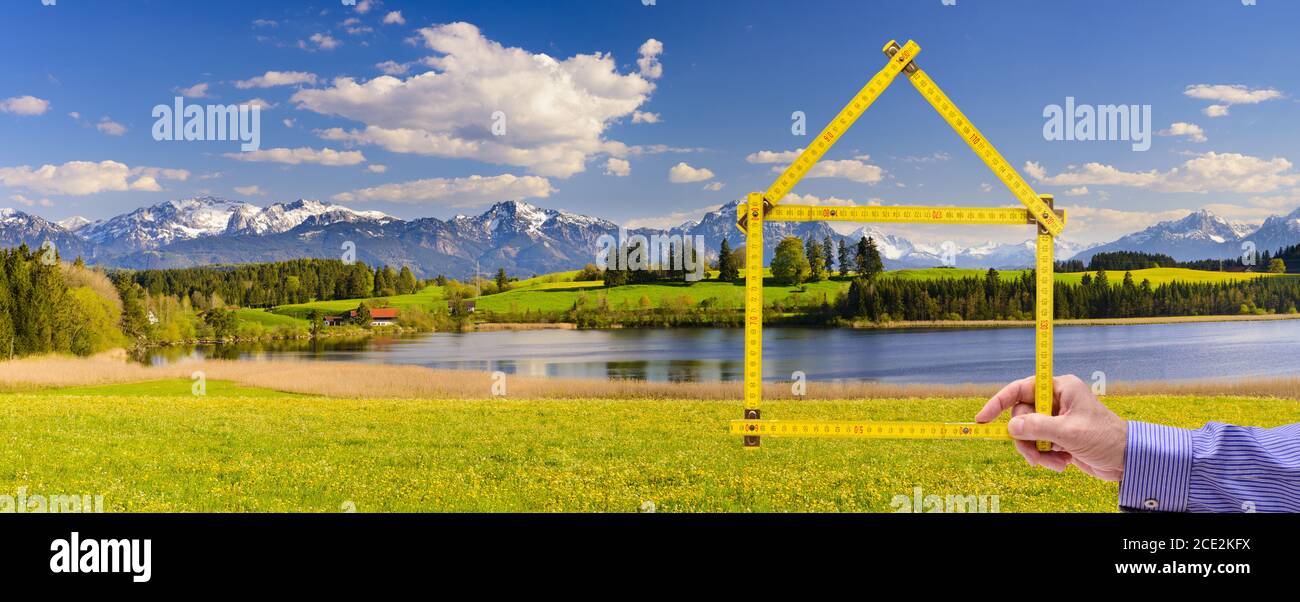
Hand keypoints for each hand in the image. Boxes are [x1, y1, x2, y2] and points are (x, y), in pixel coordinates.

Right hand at [975, 374, 1126, 480]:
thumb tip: (1011, 427)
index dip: (999, 403)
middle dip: (1026, 438)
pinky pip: (1037, 445)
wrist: (1127, 461)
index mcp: (1060, 388)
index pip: (1020, 389)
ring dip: (1036, 451)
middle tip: (1034, 454)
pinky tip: (1062, 462)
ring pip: (1027, 433)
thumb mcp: (1069, 432)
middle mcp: (1056, 401)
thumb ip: (1037, 427)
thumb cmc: (1105, 438)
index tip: (982, 419)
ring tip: (1053, 462)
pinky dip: (1045, 457)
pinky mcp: (1058, 436)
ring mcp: (1056, 419)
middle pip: (1021, 416)